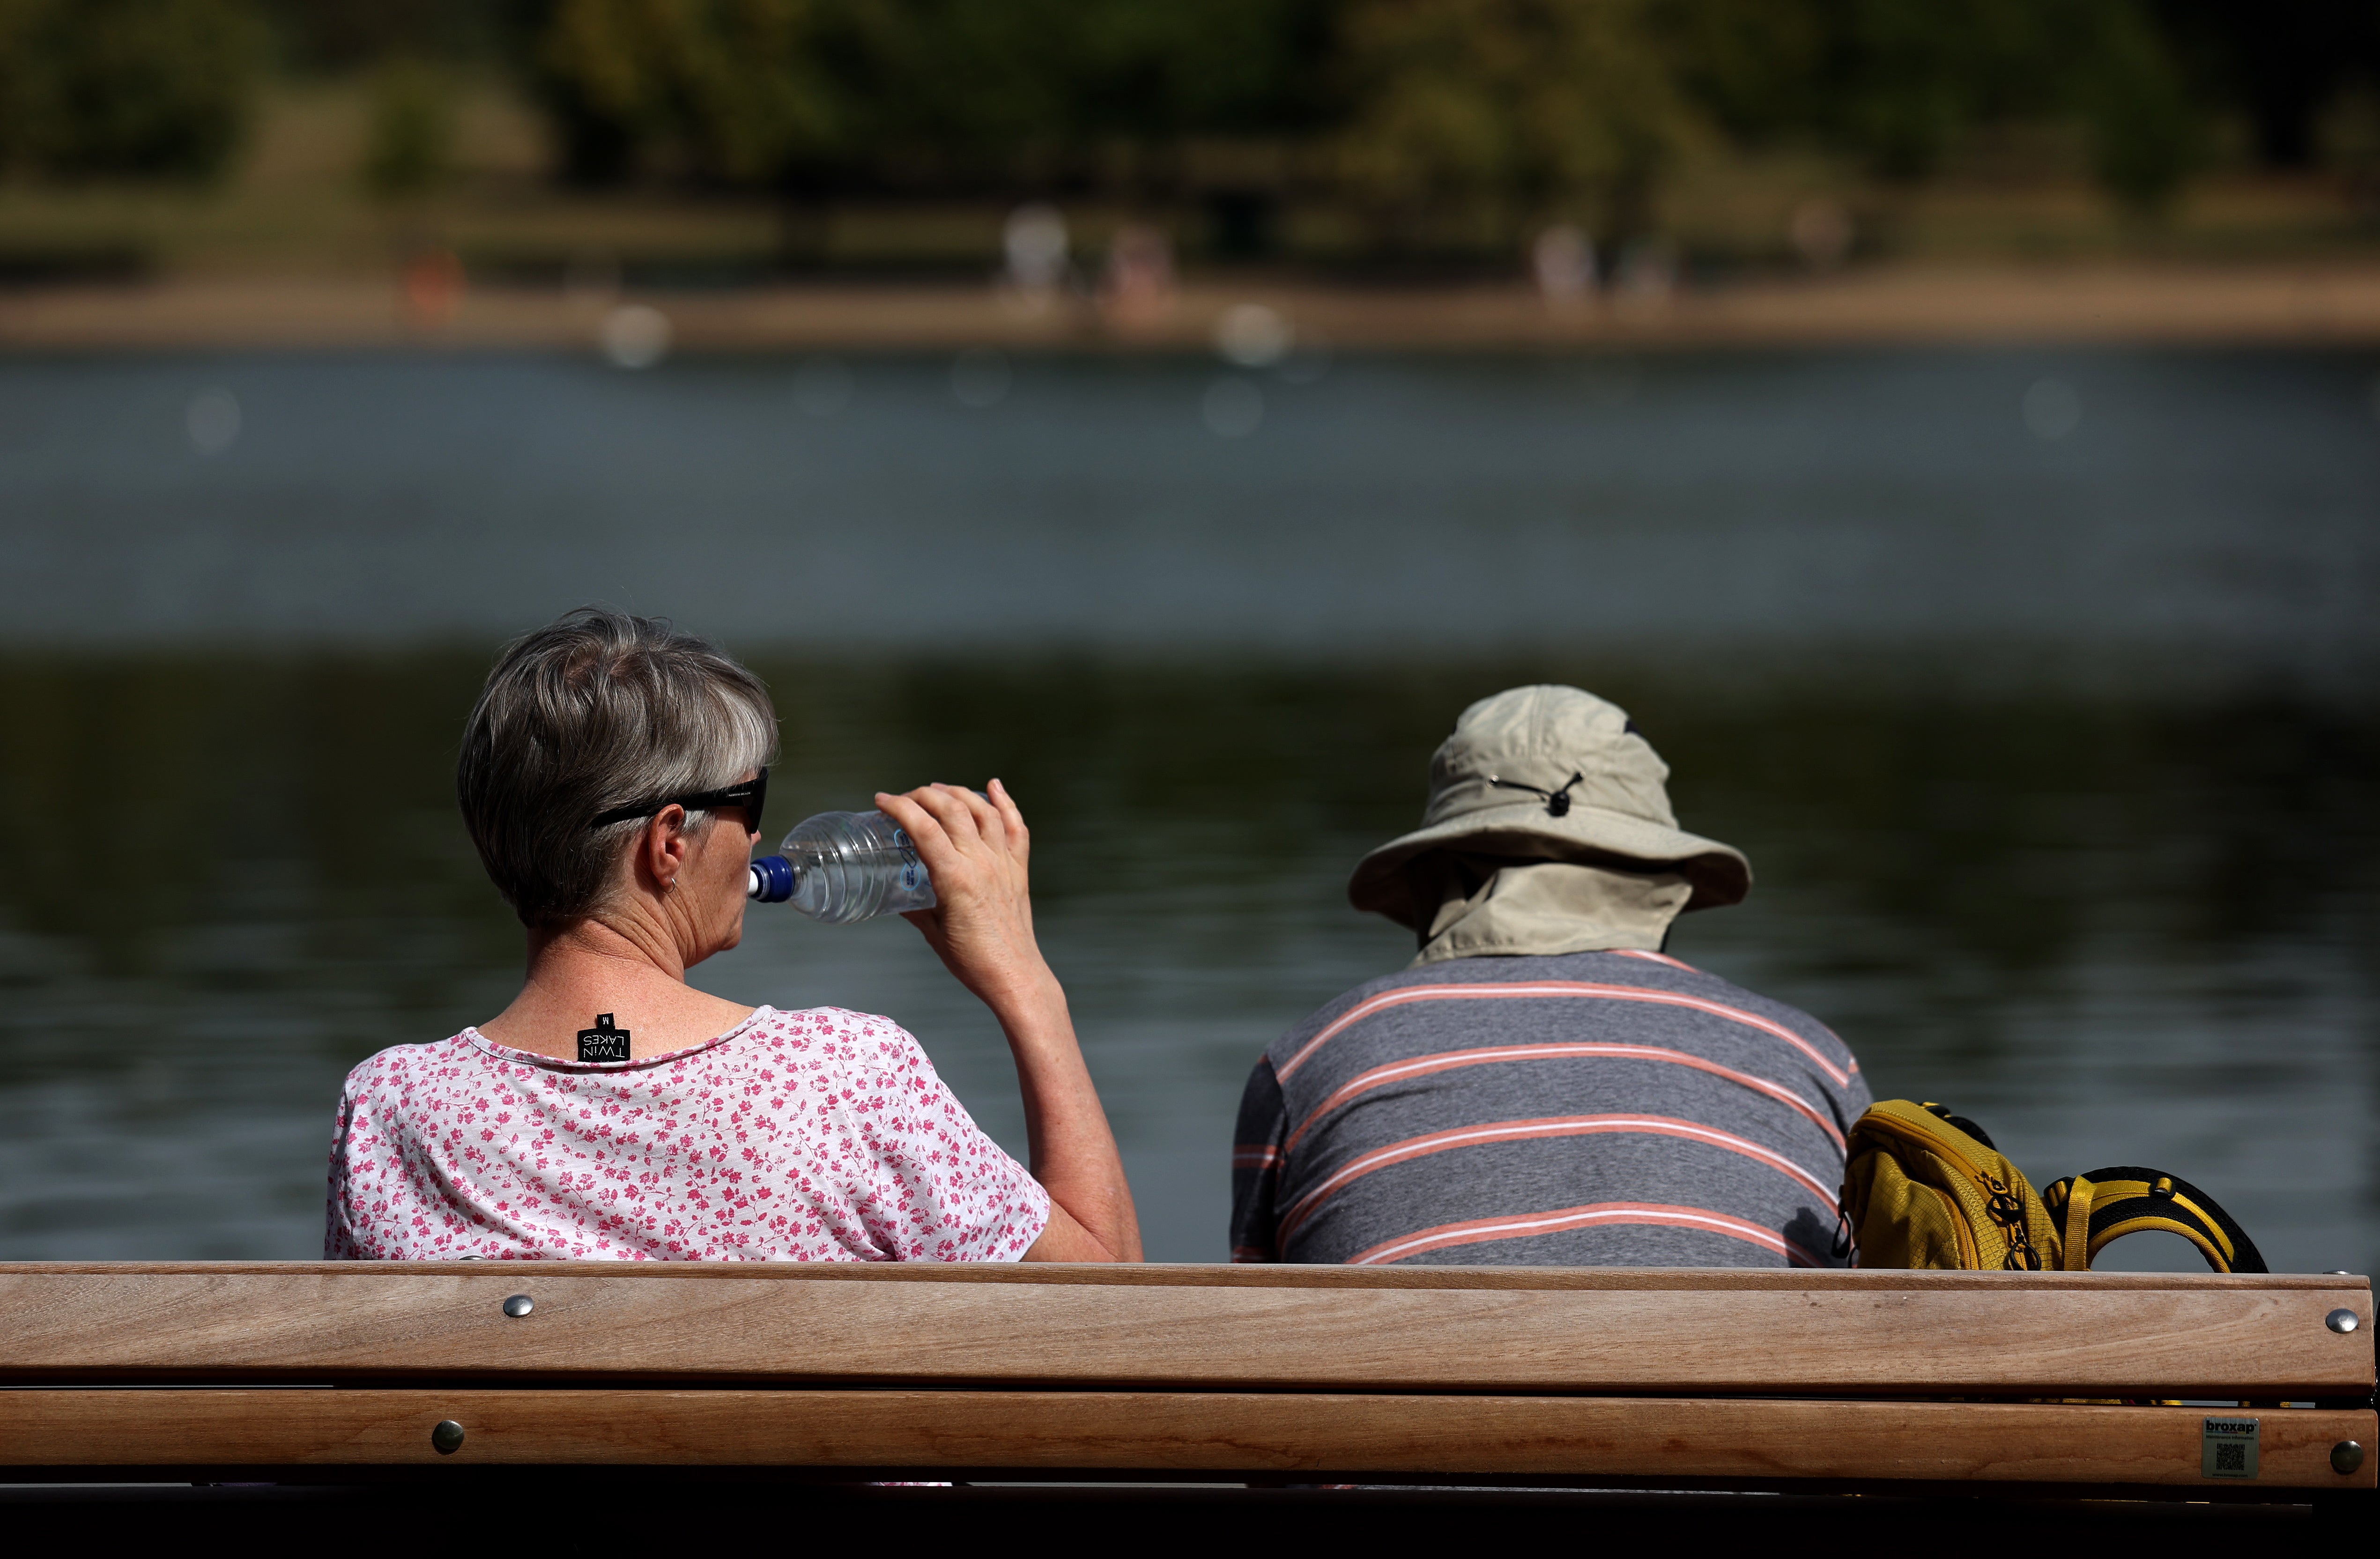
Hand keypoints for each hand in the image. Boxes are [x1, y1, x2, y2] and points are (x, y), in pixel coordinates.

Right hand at [875, 780, 1049, 1008]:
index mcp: (955, 878)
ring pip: (983, 811)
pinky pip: (1015, 826)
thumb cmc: (972, 961)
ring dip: (958, 792)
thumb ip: (914, 907)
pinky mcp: (1019, 869)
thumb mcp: (932, 932)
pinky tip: (994, 786)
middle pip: (952, 809)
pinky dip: (1005, 802)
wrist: (1014, 975)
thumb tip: (897, 892)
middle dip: (923, 795)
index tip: (882, 801)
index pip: (923, 828)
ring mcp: (1003, 862)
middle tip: (906, 798)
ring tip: (938, 789)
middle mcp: (981, 862)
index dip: (899, 807)